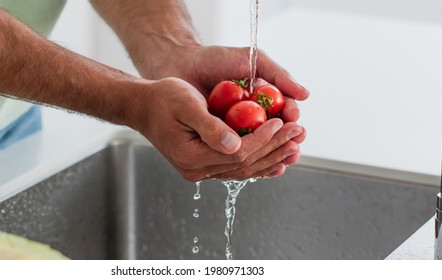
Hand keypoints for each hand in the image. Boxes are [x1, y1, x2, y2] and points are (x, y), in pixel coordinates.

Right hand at [140, 46, 308, 176]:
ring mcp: (200, 171)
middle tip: (298, 133)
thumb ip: (210, 126)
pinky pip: (236, 169)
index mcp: (190, 157)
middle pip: (244, 164)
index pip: (237, 153)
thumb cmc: (163, 98)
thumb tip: (235, 144)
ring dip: (271, 158)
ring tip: (294, 146)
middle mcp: (196, 170)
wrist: (143, 106)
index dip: (262, 138)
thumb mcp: (186, 104)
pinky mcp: (205, 166)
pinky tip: (278, 160)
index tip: (280, 122)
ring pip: (244, 170)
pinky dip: (259, 164)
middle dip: (274, 148)